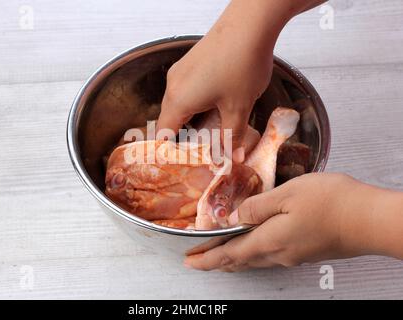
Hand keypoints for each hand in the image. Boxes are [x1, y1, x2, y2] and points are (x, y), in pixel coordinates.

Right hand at [157, 0, 290, 154]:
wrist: (249, 24)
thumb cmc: (241, 64)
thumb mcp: (238, 107)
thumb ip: (233, 137)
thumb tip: (232, 159)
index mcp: (178, 100)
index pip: (163, 134)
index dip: (169, 152)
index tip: (180, 164)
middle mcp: (173, 86)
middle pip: (169, 119)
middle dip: (182, 137)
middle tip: (198, 152)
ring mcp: (180, 71)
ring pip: (178, 103)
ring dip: (190, 119)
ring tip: (209, 130)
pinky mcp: (190, 62)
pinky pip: (185, 89)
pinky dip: (194, 102)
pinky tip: (214, 104)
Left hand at [184, 173, 402, 270]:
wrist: (368, 219)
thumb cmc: (330, 202)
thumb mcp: (286, 195)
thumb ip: (256, 207)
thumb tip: (233, 217)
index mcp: (268, 240)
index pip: (228, 254)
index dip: (207, 259)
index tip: (190, 261)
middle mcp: (278, 254)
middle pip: (239, 261)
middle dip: (216, 261)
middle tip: (199, 260)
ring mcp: (293, 255)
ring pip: (254, 260)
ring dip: (233, 258)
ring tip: (220, 255)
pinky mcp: (305, 251)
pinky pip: (269, 256)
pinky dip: (252, 252)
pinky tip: (253, 245)